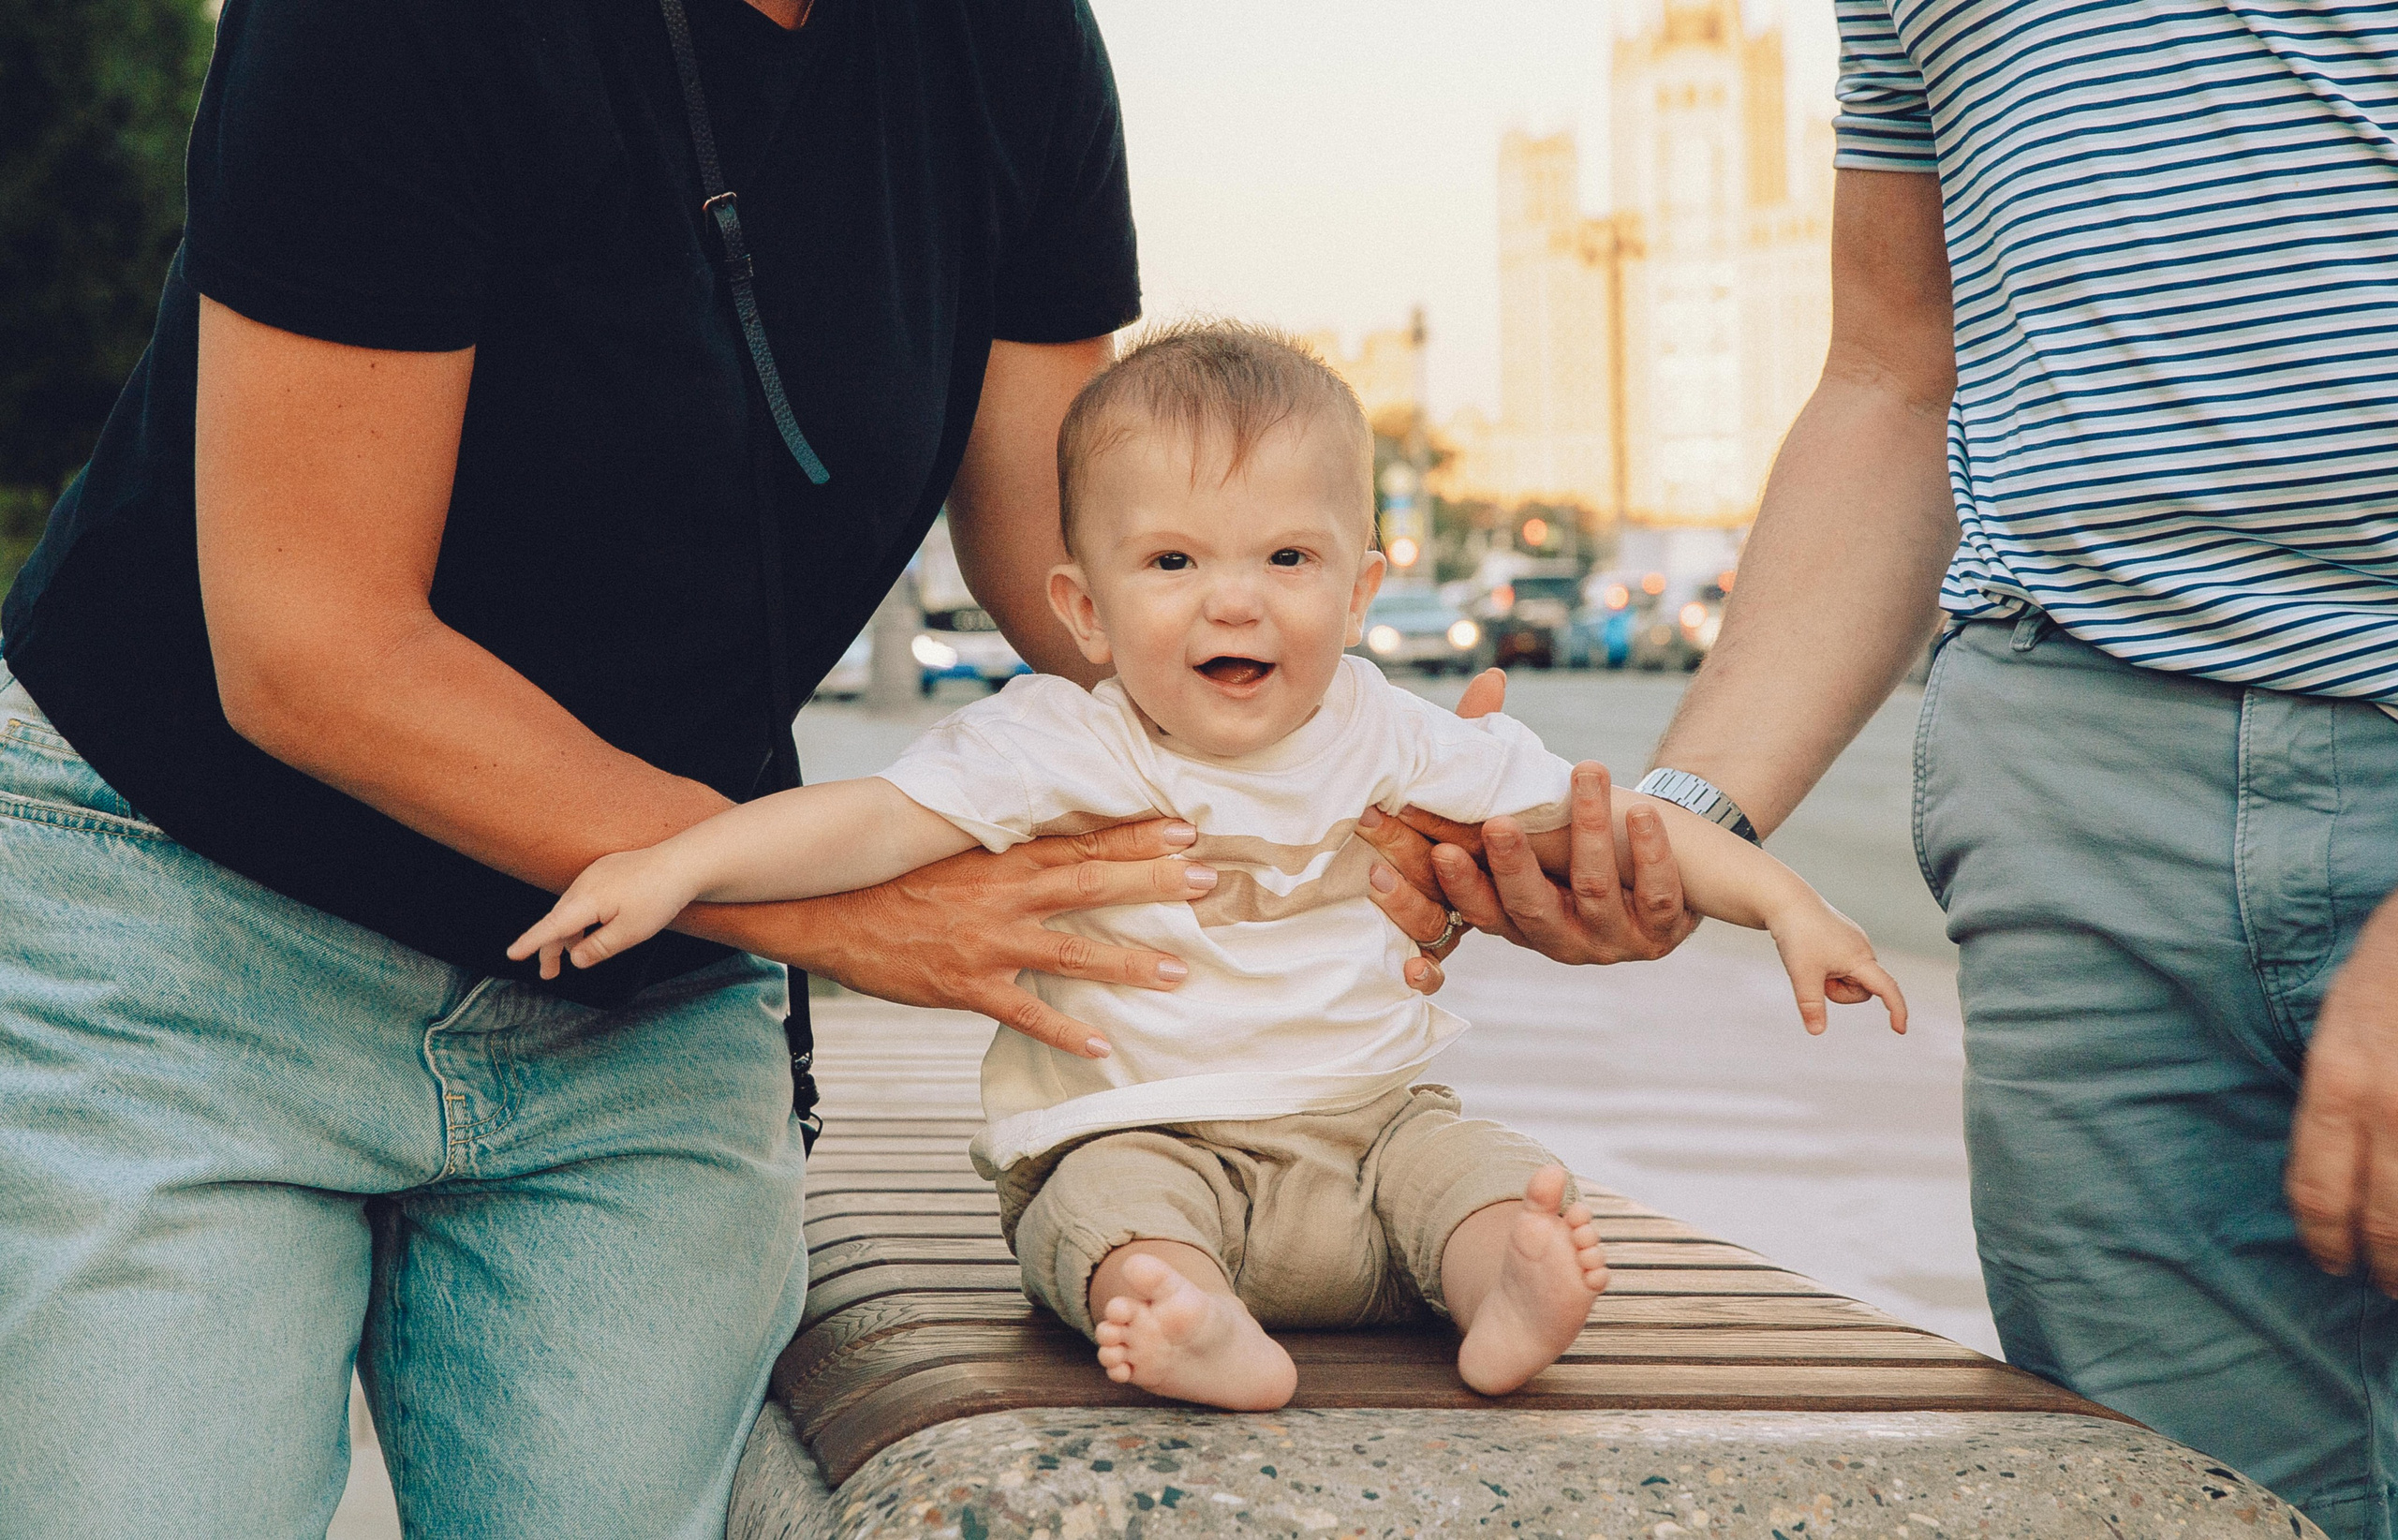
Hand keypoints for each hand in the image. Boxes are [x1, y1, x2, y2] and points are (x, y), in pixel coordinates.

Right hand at [510, 847, 696, 979]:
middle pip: (558, 920)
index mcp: (586, 900)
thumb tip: (574, 958)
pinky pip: (584, 899)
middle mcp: (584, 884)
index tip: (512, 954)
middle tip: (548, 974)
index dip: (531, 942)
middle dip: (550, 948)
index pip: (551, 927)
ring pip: (571, 909)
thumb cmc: (658, 898)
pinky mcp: (605, 871)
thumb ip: (598, 948)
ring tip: (571, 957)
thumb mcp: (630, 933)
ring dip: (567, 934)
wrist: (682, 864)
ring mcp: (594, 874)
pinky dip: (580, 918)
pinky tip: (591, 931)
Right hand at [680, 818, 1208, 1060]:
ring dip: (1128, 961)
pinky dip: (1064, 1030)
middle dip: (1153, 882)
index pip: (1081, 840)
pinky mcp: (965, 985)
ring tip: (1179, 971)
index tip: (1185, 829)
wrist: (822, 907)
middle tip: (1209, 881)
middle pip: (1091, 883)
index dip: (1135, 835)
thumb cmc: (890, 876)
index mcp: (1000, 855)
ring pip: (1071, 950)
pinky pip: (1024, 1012)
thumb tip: (1047, 831)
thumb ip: (999, 842)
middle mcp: (1002, 893)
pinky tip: (1103, 1046)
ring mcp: (986, 941)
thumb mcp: (947, 844)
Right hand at [1358, 667, 1698, 978]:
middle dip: (1512, 865)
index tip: (1439, 851)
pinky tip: (1644, 811)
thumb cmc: (1570, 840)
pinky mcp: (1660, 930)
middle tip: (1501, 823)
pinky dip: (1651, 852)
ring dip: (1590, 829)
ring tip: (1589, 770)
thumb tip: (1491, 680)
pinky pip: (1656, 893)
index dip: (1456, 886)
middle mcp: (1555, 939)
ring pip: (1594, 889)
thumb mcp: (1530, 813)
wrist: (1653, 883)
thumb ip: (1498, 759)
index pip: (1471, 910)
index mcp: (1510, 917)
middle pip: (1527, 908)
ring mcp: (1609, 939)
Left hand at [1765, 898, 1906, 1036]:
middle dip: (1838, 992)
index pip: (1887, 989)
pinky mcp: (1843, 938)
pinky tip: (1811, 951)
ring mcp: (1854, 942)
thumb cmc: (1797, 935)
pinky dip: (1827, 968)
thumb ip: (1811, 1005)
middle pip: (1860, 991)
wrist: (1786, 901)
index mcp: (1860, 958)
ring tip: (1811, 959)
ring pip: (1848, 979)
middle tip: (1814, 975)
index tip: (1900, 1030)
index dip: (1896, 1009)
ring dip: (1831, 980)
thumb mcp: (1801, 974)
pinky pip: (1840, 966)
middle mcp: (1863, 949)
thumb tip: (1816, 1032)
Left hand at [2287, 892, 2397, 1291]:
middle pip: (2384, 1225)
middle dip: (2387, 1269)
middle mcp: (2390, 1107)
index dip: (2326, 1243)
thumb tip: (2338, 1172)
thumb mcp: (2340, 1021)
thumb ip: (2337, 1098)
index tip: (2335, 1262)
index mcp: (2338, 1082)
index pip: (2318, 1194)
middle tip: (2389, 1285)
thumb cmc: (2395, 965)